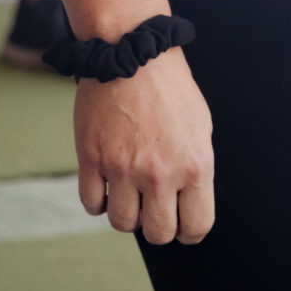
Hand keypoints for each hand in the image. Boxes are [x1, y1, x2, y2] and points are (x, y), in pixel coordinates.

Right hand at [73, 49, 213, 244]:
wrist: (132, 56)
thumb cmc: (171, 91)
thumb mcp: (199, 128)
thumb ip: (194, 168)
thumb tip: (187, 203)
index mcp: (194, 165)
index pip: (196, 225)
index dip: (191, 232)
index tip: (185, 227)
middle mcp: (159, 173)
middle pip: (158, 233)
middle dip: (159, 227)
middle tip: (157, 211)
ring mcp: (122, 170)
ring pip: (122, 224)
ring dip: (128, 215)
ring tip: (132, 195)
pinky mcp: (91, 161)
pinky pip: (92, 205)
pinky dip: (100, 201)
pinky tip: (108, 186)